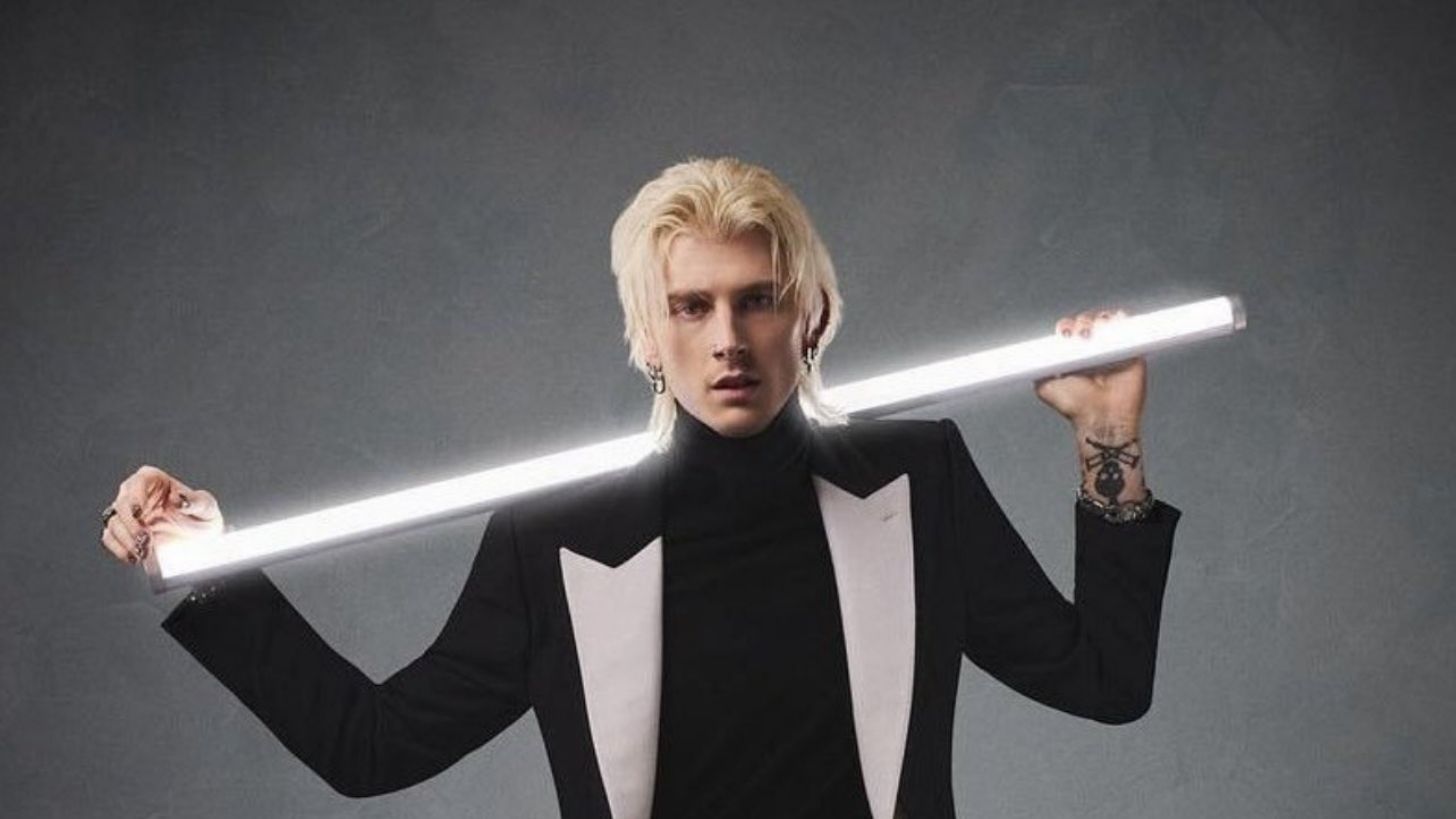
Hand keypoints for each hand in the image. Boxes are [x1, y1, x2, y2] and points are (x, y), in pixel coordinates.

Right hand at [100, 465, 223, 565]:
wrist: (200, 539)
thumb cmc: (202, 516)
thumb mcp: (206, 506)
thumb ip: (195, 501)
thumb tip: (179, 499)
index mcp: (153, 479)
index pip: (137, 482)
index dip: (135, 497)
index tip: (139, 513)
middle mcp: (135, 494)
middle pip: (121, 505)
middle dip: (131, 525)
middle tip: (145, 541)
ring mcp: (127, 514)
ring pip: (113, 523)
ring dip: (125, 540)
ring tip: (143, 553)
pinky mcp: (123, 532)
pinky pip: (110, 538)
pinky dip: (119, 549)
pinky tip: (133, 558)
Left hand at [1033, 308, 1146, 428]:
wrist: (1102, 417)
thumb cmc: (1076, 406)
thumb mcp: (1045, 388)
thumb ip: (1038, 370)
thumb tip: (1026, 358)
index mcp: (1074, 354)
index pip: (1070, 329)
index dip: (1067, 326)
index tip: (1064, 333)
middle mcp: (1093, 349)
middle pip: (1088, 320)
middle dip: (1082, 322)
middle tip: (1081, 336)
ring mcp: (1112, 348)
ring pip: (1106, 320)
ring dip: (1100, 320)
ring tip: (1096, 336)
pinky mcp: (1131, 350)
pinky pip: (1128, 326)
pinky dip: (1121, 319)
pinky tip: (1113, 326)